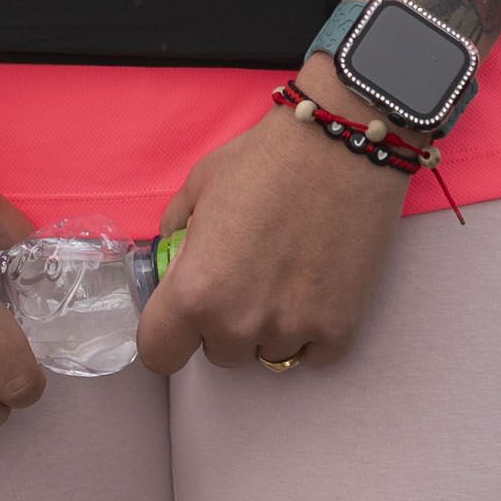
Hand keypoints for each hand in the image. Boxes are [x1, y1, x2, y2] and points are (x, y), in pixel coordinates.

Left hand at [135, 84, 408, 375]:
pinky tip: (315, 287)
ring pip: (267, 353)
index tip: (179, 322)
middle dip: (224, 322)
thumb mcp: (199, 185)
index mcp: (193, 291)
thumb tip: (171, 254)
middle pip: (218, 352)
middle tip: (243, 276)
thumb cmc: (265, 159)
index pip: (159, 354)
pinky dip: (312, 330)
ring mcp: (292, 330)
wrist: (342, 146)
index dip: (165, 337)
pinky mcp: (339, 330)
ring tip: (285, 274)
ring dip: (269, 326)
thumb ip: (176, 229)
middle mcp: (239, 322)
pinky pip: (313, 353)